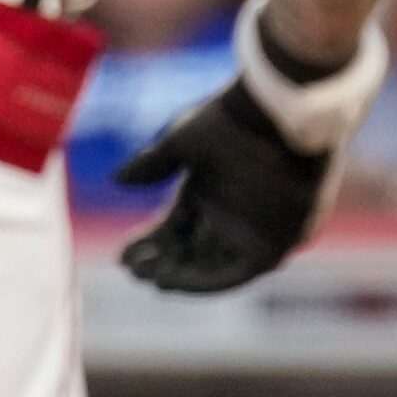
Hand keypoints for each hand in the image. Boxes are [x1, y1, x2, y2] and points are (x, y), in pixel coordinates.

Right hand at [116, 79, 332, 292]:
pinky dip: (205, 281)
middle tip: (134, 269)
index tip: (123, 256)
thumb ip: (153, 164)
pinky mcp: (271, 246)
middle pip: (188, 254)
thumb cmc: (232, 121)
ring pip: (208, 267)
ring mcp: (249, 234)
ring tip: (150, 276)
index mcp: (206, 194)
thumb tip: (117, 178)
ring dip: (178, 276)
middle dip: (160, 264)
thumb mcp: (183, 142)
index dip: (147, 245)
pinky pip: (235, 274)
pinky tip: (174, 281)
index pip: (172, 231)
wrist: (279, 114)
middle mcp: (227, 219)